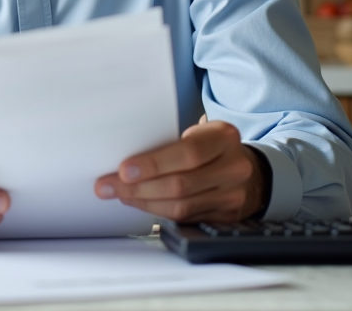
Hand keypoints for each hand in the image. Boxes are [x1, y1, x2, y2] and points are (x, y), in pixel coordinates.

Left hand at [93, 120, 265, 222]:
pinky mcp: (226, 216)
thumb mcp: (198, 133)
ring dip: (144, 202)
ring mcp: (232, 195)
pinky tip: (141, 203)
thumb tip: (125, 160)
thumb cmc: (211, 146)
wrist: (241, 166)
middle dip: (139, 188)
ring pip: (181, 206)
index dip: (153, 164)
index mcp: (224, 137)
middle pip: (181, 184)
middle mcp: (234, 167)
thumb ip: (170, 142)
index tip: (123, 170)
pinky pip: (185, 218)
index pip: (188, 153)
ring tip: (121, 195)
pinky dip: (158, 211)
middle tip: (110, 186)